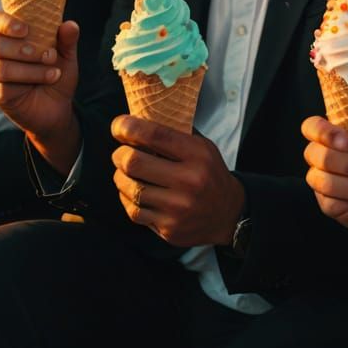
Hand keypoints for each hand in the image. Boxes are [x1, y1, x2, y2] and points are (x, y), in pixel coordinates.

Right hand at [0, 13, 80, 173]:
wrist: (59, 106)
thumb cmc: (56, 73)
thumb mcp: (66, 56)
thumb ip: (67, 40)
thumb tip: (70, 24)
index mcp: (8, 37)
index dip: (4, 23)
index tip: (25, 29)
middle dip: (22, 49)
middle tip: (49, 55)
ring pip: (0, 67)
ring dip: (30, 69)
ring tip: (54, 72)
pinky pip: (3, 87)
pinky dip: (28, 82)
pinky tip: (47, 80)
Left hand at [110, 115, 244, 247]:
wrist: (228, 214)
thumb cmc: (209, 174)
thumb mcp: (203, 147)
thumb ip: (175, 134)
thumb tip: (139, 118)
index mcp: (197, 155)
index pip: (154, 134)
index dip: (128, 127)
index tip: (118, 126)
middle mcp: (188, 181)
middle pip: (134, 162)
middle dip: (119, 154)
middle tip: (120, 152)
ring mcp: (178, 208)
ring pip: (130, 188)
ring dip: (120, 177)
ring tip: (124, 172)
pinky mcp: (169, 228)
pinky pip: (134, 211)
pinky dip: (127, 198)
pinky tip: (131, 191)